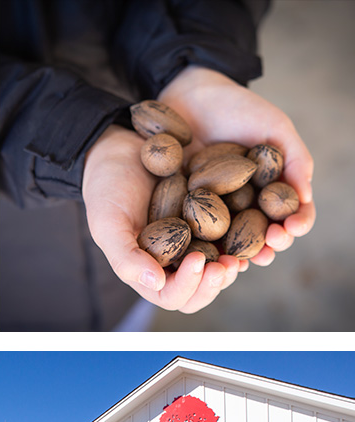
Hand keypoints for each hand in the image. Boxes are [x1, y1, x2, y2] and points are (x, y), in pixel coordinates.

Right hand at [83, 125, 241, 311]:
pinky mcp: (215, 216)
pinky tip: (258, 224)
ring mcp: (197, 240)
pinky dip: (249, 235)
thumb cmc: (106, 187)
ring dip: (237, 263)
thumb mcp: (106, 222)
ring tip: (245, 250)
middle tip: (229, 264)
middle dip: (217, 282)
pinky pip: (237, 232)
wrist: (120, 147)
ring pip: (224, 267)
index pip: (173, 296)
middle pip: (203, 290)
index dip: (188, 286)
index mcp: (148, 269)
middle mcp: (175, 260)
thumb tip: (156, 283)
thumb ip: (125, 257)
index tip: (197, 261)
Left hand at [159, 65, 314, 267]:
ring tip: (240, 259)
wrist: (189, 95)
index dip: (295, 224)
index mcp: (270, 189)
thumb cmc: (238, 107)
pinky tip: (202, 251)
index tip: (293, 227)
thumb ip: (295, 159)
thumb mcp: (274, 127)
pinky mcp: (181, 208)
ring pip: (227, 239)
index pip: (290, 213)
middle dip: (268, 244)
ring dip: (236, 253)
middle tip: (269, 247)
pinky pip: (191, 230)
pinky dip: (199, 244)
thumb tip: (306, 197)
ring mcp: (212, 208)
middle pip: (261, 233)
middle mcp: (244, 204)